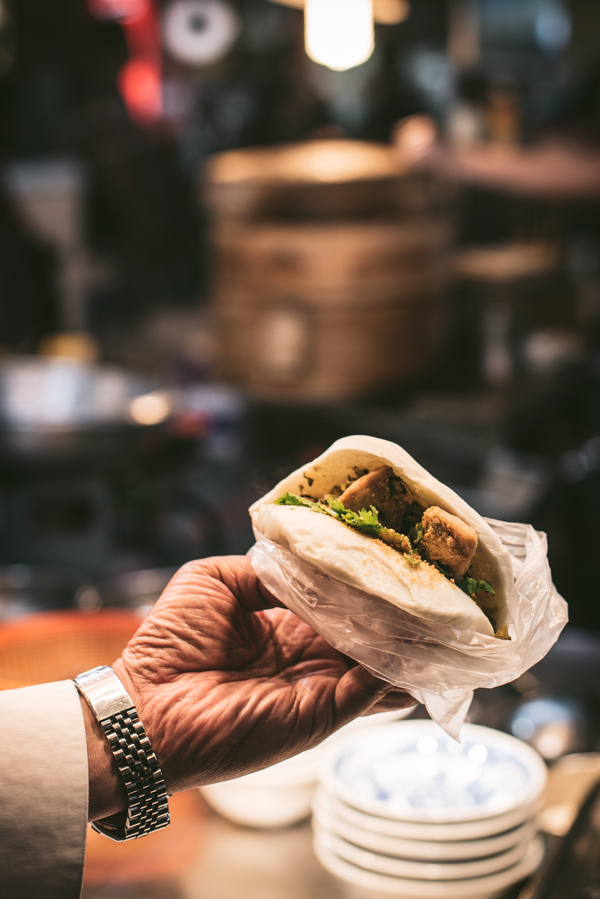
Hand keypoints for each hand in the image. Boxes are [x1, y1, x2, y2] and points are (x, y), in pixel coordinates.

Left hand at [84, 556, 412, 820]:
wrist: (146, 708)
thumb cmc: (171, 641)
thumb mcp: (214, 581)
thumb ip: (264, 570)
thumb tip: (310, 563)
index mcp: (284, 627)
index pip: (337, 605)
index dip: (362, 586)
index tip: (393, 562)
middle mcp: (307, 658)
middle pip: (364, 634)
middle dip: (394, 614)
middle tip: (432, 588)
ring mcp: (316, 689)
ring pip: (376, 663)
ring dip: (404, 642)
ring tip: (439, 616)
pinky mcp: (318, 715)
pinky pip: (367, 691)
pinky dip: (392, 670)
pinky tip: (414, 646)